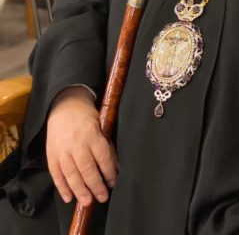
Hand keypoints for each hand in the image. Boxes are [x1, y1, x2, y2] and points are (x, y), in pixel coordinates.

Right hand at [46, 86, 118, 206]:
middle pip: (86, 168)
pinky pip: (56, 174)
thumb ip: (106, 145)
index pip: (102, 157)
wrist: (64, 106)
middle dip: (95, 185)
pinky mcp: (51, 154)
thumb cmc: (87, 117)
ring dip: (79, 190)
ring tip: (87, 202)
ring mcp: (62, 150)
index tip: (113, 182)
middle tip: (102, 197)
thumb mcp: (101, 125)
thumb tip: (115, 167)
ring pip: (71, 174)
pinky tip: (68, 197)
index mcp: (92, 134)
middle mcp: (76, 143)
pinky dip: (61, 187)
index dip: (108, 172)